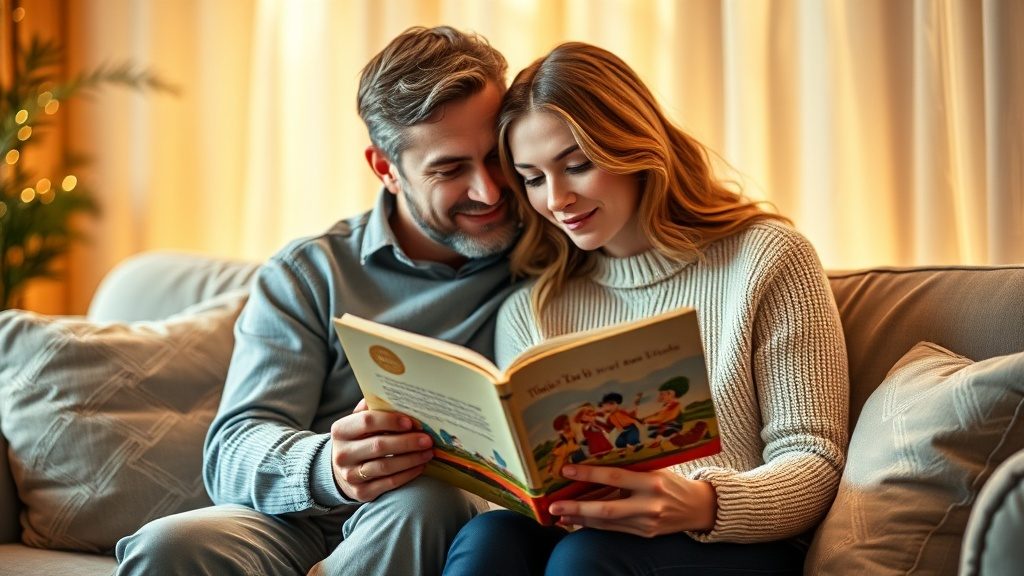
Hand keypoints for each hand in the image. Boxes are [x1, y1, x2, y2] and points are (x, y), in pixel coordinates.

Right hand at [329, 399, 433, 501]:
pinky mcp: (361, 493)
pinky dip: (407, 475)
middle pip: (379, 446)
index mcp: (341, 430)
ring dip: (411, 459)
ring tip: (428, 453)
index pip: (367, 421)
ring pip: (385, 466)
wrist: (340, 470)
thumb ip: (373, 409)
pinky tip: (420, 466)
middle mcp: (342, 454)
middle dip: (407, 442)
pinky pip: (389, 483)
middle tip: (427, 439)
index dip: (391, 421)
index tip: (411, 422)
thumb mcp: (358, 422)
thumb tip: (398, 396)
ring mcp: (350, 475)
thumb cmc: (357, 439)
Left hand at [549, 465, 715, 536]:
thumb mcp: (655, 468)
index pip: (615, 477)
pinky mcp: (645, 534)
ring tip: (559, 515)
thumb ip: (630, 469)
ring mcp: (646, 523)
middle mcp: (649, 504)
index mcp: (652, 481)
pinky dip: (594, 525)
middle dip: (577, 508)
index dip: (589, 474)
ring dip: (580, 519)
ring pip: (607, 522)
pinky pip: (614, 529)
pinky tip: (578, 521)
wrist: (699, 507)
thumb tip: (595, 463)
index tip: (567, 470)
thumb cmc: (672, 481)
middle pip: (607, 508)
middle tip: (554, 506)